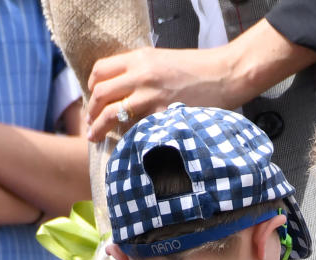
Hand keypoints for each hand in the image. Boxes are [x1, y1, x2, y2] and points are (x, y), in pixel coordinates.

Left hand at [86, 46, 240, 141]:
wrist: (225, 74)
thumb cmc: (200, 69)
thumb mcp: (164, 60)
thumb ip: (143, 71)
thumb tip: (125, 88)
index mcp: (140, 58)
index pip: (100, 70)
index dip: (92, 85)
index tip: (94, 99)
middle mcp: (141, 75)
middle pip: (101, 93)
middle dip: (91, 111)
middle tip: (91, 122)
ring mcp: (152, 97)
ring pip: (113, 113)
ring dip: (99, 127)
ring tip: (95, 136)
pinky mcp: (164, 115)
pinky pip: (137, 129)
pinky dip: (128, 138)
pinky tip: (126, 145)